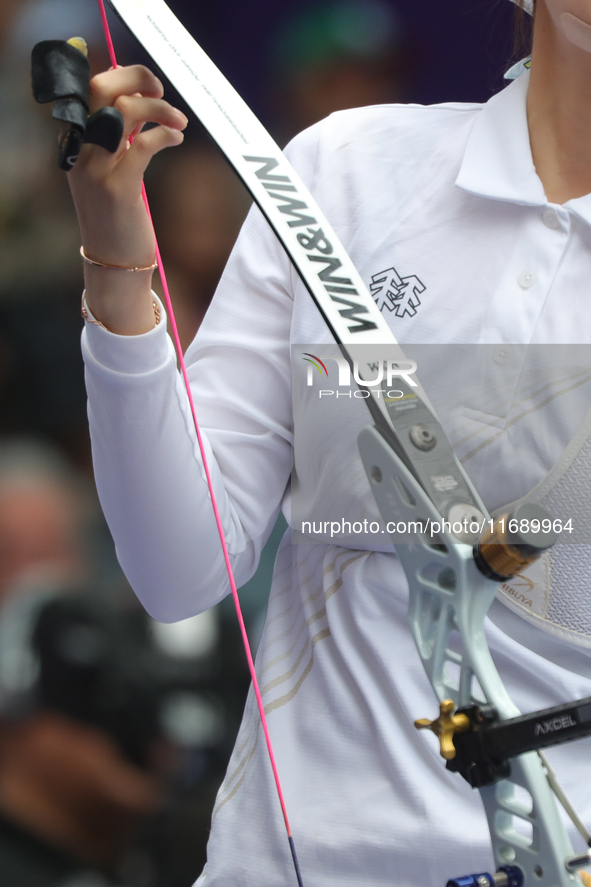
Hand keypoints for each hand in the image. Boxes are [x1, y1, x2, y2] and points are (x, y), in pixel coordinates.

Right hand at [68, 65, 187, 333]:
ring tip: (179, 120)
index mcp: (76, 143)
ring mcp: (95, 168)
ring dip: (157, 106)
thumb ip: (118, 139)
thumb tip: (141, 103)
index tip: (147, 84)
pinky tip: (177, 138)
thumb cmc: (118, 218)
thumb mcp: (111, 171)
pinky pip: (142, 144)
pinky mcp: (117, 187)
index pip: (90, 89)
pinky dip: (165, 134)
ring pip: (122, 110)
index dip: (121, 76)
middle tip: (162, 88)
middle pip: (101, 88)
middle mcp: (80, 150)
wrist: (113, 264)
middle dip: (136, 77)